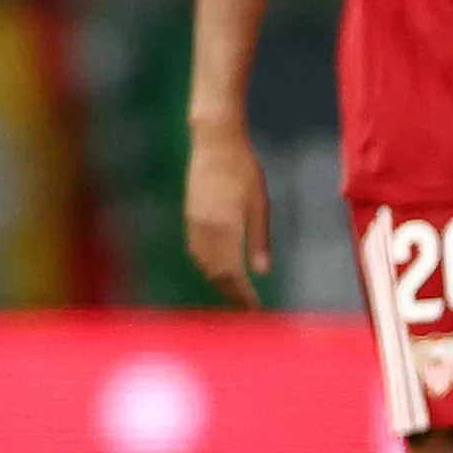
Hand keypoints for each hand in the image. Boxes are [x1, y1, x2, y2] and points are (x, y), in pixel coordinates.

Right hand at [185, 126, 271, 309]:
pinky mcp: (190, 216)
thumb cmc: (243, 169)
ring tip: (235, 292)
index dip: (244, 296)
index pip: (233, 275)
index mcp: (224, 230)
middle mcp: (205, 231)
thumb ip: (258, 240)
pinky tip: (218, 268)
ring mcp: (194, 224)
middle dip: (231, 294)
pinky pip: (196, 251)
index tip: (255, 310)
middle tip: (247, 308)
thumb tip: (262, 272)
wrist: (215, 142)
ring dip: (218, 282)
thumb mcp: (259, 205)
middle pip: (215, 274)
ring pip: (203, 265)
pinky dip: (208, 266)